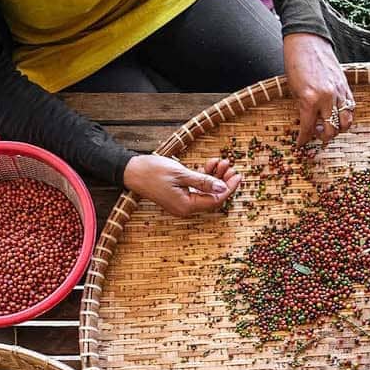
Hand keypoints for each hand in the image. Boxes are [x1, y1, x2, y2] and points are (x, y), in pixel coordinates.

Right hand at [123, 154, 242, 217]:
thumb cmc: (153, 171)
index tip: (238, 176)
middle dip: (223, 181)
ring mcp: (181, 202)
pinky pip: (196, 188)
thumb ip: (204, 182)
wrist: (131, 170)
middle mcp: (185, 208)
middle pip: (212, 197)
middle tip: (231, 167)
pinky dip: (204, 177)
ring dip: (214, 177)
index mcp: (186, 206)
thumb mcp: (182, 174)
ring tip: (221, 162)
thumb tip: (223, 188)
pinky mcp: (178, 194)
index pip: (215, 200)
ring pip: (205, 191)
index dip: (229, 188)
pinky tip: (209, 164)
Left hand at [283, 32, 354, 144]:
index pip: (308, 129)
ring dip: (338, 129)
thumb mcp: (294, 89)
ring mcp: (339, 92)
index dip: (303, 139)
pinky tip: (338, 115)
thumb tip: (307, 123)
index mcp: (310, 100)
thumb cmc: (296, 63)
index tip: (300, 144)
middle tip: (316, 135)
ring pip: (345, 122)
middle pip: (331, 130)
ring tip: (330, 127)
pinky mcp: (346, 86)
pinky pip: (351, 108)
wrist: (307, 41)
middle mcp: (327, 98)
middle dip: (323, 137)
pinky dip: (346, 116)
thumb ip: (302, 108)